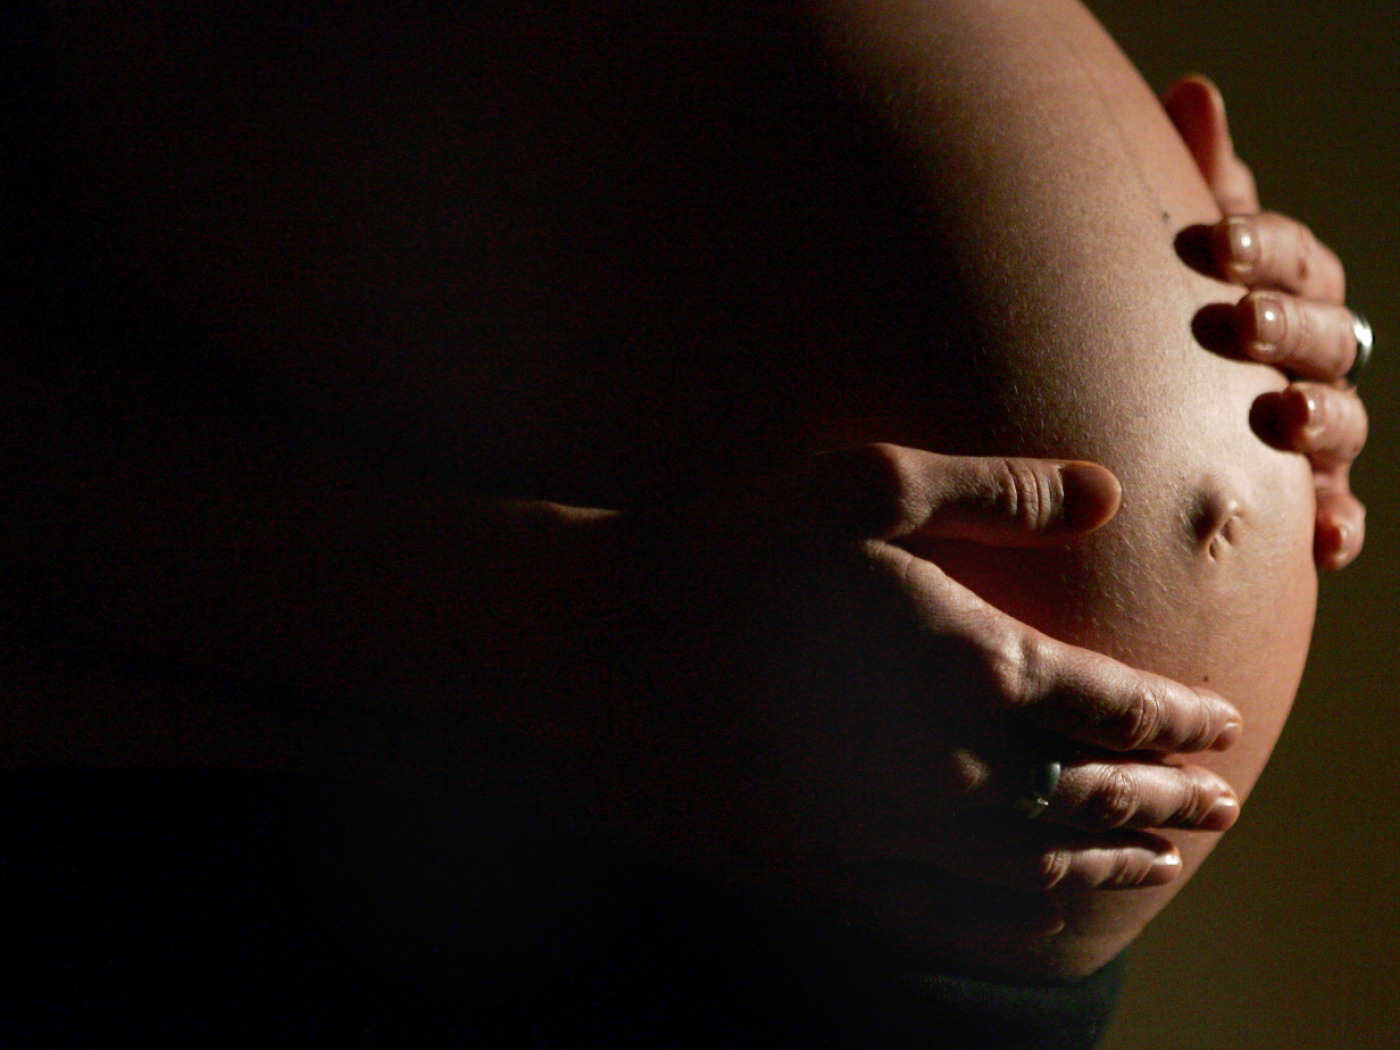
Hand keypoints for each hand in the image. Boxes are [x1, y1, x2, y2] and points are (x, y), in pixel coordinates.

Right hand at [592, 445, 1242, 912]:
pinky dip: (1014, 920)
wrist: (599, 640)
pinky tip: (1042, 914)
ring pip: (1031, 868)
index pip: (1111, 706)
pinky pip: (944, 914)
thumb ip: (997, 491)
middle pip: (1087, 796)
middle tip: (1219, 803)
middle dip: (1164, 797)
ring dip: (1108, 864)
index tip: (1220, 723)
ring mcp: (882, 828)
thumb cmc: (731, 548)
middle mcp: (943, 765)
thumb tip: (1107, 491)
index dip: (1177, 718)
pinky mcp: (822, 866)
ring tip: (1160, 862)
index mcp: (967, 664)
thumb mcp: (865, 485)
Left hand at [1165, 74, 1367, 569]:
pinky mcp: (1310, 496)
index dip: (1260, 247)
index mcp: (1288, 289)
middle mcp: (1314, 356)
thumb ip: (1198, 182)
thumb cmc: (1181, 314)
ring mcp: (1318, 427)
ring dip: (1319, 420)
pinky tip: (1320, 541)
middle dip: (1287, 327)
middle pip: (1324, 335)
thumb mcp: (1185, 255)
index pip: (1292, 257)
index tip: (1212, 242)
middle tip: (1240, 324)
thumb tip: (1194, 92)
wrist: (1163, 417)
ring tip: (1281, 420)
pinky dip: (1336, 524)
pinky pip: (1336, 512)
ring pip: (1341, 421)